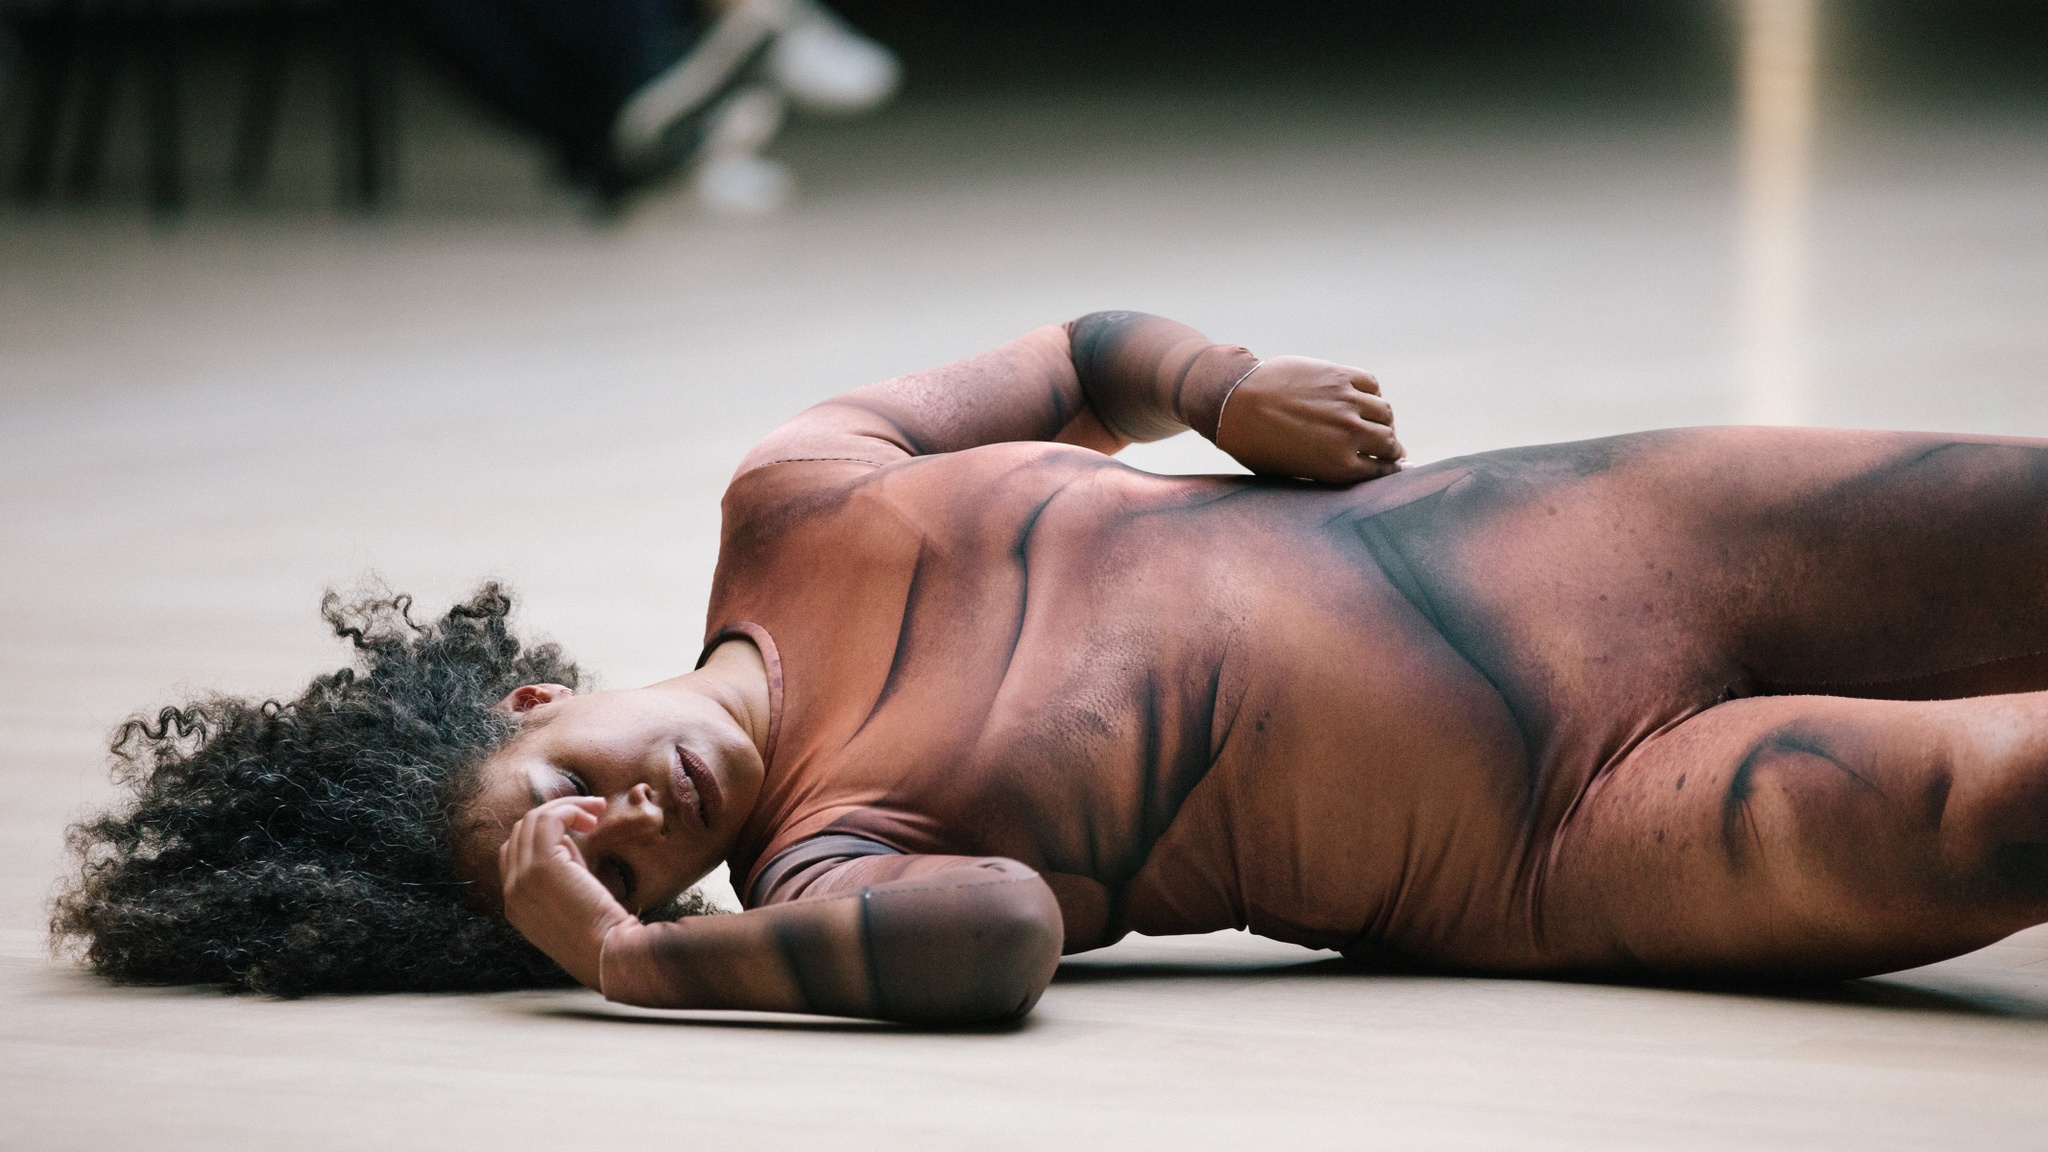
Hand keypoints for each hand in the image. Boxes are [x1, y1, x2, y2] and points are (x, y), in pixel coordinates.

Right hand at [499, 796, 636, 989]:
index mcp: (516, 904)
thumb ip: (564, 870)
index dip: (544, 834)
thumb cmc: (604, 931)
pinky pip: (547, 819)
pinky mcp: (541, 867)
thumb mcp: (574, 898)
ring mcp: (521, 879)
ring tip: (596, 811)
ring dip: (566, 808)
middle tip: (593, 815)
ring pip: (531, 820)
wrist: (610, 953)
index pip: (513, 852)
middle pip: (519, 832)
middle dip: (555, 815)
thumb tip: (567, 839)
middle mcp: (511, 891)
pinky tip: (592, 818)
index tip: (579, 830)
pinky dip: (570, 809)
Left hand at [1215, 356, 1403, 483]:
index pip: (1382, 470)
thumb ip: (1329, 475)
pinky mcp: (1339, 375)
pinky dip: (1372, 394)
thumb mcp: (1292, 473)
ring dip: (1384, 421)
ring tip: (1376, 424)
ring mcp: (1346, 403)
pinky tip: (1363, 399)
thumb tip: (1361, 471)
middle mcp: (1349, 435)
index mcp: (1338, 466)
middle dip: (1392, 448)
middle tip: (1389, 448)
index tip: (1394, 466)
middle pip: (1389, 443)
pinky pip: (1371, 384)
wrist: (1234, 403)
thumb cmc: (1258, 445)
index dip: (1390, 469)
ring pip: (1385, 413)